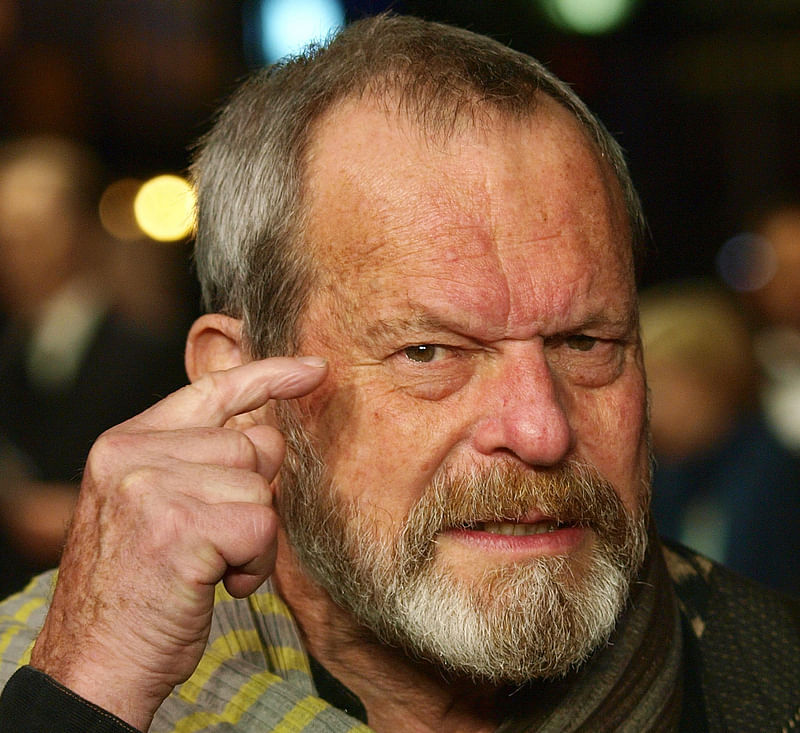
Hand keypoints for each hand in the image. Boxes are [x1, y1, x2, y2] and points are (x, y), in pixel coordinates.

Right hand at [30, 356, 327, 730]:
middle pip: (252, 445)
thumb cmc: (134, 590)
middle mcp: (133, 455)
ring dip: (254, 537)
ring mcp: (153, 487)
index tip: (313, 369)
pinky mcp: (181, 525)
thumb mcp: (150, 507)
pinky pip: (262, 524)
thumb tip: (265, 436)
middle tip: (216, 541)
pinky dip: (255, 562)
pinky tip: (218, 584)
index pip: (210, 390)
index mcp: (125, 443)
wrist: (94, 665)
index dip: (269, 376)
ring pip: (261, 488)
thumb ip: (194, 462)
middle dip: (254, 496)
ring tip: (211, 566)